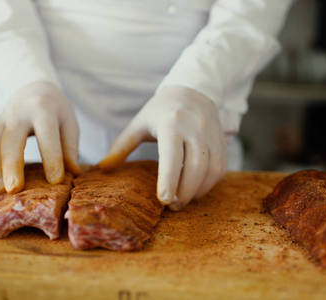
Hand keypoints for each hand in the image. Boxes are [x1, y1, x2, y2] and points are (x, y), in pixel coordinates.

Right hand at [0, 81, 79, 192]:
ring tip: (5, 191)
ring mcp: (2, 119)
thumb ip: (70, 148)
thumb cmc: (56, 111)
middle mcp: (18, 112)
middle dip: (11, 166)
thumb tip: (73, 173)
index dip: (52, 159)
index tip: (56, 181)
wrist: (33, 88)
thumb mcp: (69, 123)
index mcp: (43, 108)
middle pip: (11, 140)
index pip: (47, 135)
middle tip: (14, 190)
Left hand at [99, 86, 226, 209]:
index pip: (172, 156)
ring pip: (211, 170)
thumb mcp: (139, 124)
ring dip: (198, 191)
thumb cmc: (161, 110)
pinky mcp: (222, 142)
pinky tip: (196, 190)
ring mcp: (212, 135)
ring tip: (183, 201)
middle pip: (195, 167)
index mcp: (171, 123)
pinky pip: (220, 168)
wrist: (194, 90)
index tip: (164, 200)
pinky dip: (209, 184)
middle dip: (185, 192)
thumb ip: (121, 147)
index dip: (169, 179)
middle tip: (172, 206)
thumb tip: (103, 168)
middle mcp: (195, 128)